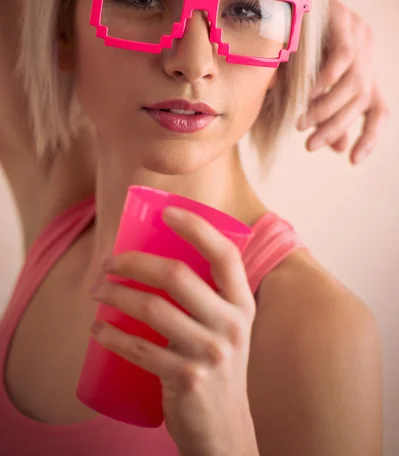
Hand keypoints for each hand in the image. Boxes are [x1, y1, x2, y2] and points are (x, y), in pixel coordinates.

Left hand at [90, 207, 258, 455]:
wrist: (224, 427)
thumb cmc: (216, 363)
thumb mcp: (225, 325)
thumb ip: (206, 294)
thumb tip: (158, 254)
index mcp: (242, 302)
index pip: (224, 254)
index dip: (196, 228)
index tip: (167, 212)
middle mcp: (232, 324)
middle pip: (177, 275)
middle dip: (132, 262)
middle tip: (106, 263)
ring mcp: (211, 353)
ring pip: (152, 308)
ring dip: (114, 295)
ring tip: (96, 292)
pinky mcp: (188, 378)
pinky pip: (140, 348)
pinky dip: (112, 336)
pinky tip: (98, 329)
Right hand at [297, 0, 389, 163]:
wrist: (278, 0)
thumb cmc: (287, 45)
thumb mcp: (303, 86)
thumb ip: (323, 113)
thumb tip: (339, 148)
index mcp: (361, 71)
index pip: (378, 110)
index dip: (369, 137)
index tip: (352, 160)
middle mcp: (366, 55)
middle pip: (363, 102)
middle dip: (335, 128)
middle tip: (310, 144)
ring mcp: (358, 36)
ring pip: (355, 84)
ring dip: (327, 109)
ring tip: (301, 122)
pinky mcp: (344, 20)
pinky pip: (344, 55)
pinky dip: (328, 78)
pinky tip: (310, 92)